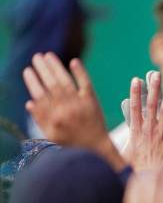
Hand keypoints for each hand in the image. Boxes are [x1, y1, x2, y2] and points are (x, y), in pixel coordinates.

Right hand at [22, 53, 124, 170]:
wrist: (96, 147)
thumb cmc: (72, 143)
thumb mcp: (52, 135)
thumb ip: (40, 119)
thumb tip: (29, 103)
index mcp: (53, 118)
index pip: (40, 95)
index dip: (33, 81)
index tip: (27, 70)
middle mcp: (65, 110)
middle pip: (51, 85)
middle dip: (42, 69)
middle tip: (36, 57)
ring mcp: (79, 105)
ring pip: (65, 81)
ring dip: (56, 67)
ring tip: (48, 55)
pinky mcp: (92, 102)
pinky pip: (85, 84)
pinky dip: (80, 72)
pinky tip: (74, 61)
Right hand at [122, 71, 162, 171]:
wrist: (148, 181)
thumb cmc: (134, 170)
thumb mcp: (123, 155)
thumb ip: (120, 143)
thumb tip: (105, 141)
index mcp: (136, 131)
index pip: (135, 108)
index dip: (135, 93)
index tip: (136, 80)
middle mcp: (148, 130)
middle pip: (151, 105)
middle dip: (153, 88)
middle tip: (155, 74)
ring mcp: (161, 134)